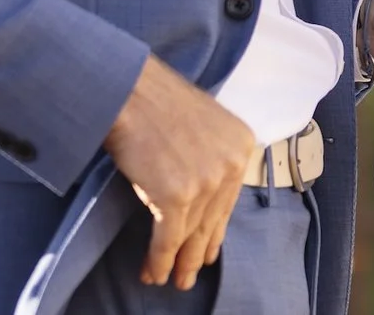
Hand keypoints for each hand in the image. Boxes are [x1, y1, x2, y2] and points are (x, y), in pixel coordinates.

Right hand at [102, 54, 258, 290]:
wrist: (131, 91)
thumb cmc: (157, 103)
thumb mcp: (203, 126)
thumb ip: (210, 157)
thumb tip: (201, 197)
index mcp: (242, 145)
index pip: (228, 199)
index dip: (215, 230)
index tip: (209, 251)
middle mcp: (231, 164)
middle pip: (211, 220)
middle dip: (198, 252)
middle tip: (190, 275)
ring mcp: (206, 181)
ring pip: (190, 234)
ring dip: (177, 262)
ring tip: (169, 280)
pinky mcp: (177, 196)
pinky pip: (168, 238)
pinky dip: (159, 259)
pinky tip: (152, 273)